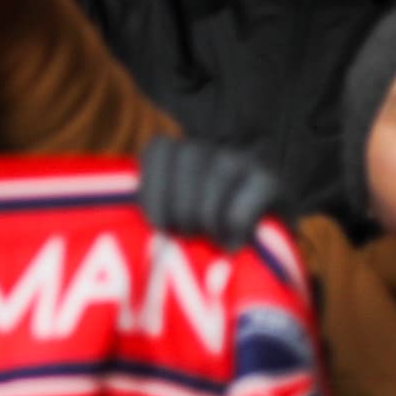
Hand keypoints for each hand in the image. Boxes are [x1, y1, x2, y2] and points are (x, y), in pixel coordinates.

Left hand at [136, 135, 285, 251]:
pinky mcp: (272, 182)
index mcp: (182, 152)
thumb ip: (153, 214)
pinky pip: (248, 196)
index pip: (160, 149)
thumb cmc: (203, 236)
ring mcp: (244, 161)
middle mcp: (214, 147)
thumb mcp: (173, 220)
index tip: (155, 224)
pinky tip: (231, 245)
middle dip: (181, 204)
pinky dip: (235, 224)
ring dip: (207, 215)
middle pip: (189, 158)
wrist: (262, 248)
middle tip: (185, 236)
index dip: (153, 187)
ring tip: (208, 241)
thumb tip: (124, 232)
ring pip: (218, 176)